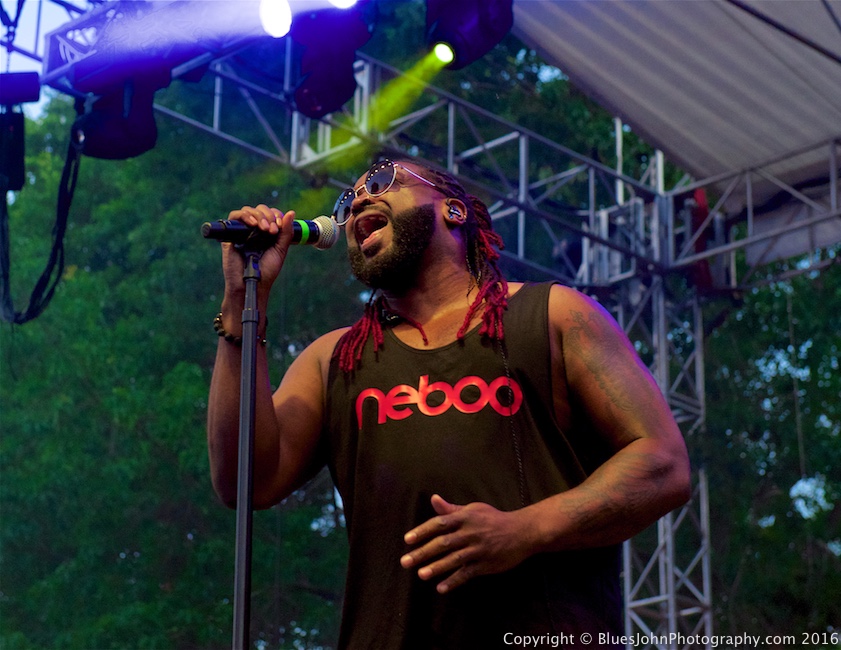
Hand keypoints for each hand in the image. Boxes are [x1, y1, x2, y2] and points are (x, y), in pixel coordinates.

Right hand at [220, 205, 296, 292]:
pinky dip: (244, 216)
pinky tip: (253, 224)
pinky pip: (234, 216)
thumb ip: (286, 232)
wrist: (253, 283)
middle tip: (272, 230)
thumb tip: (291, 213)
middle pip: (260, 209)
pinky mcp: (230, 234)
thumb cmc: (267, 270)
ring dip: (259, 216)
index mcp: (266, 232)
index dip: (276, 215)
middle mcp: (254, 230)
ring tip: (264, 229)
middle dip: (268, 216)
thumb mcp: (280, 250)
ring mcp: (242, 231)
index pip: (271, 214)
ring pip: (248, 210)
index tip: (279, 226)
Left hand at [400, 494, 533, 593]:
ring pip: (454, 559)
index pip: (440, 523)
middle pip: (443, 543)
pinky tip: (441, 588)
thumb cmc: (493, 519)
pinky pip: (468, 573)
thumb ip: (451, 509)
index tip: (408, 540)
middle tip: (406, 561)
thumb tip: (433, 499)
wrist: (522, 531)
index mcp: (465, 517)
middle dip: (423, 552)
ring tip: (421, 575)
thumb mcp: (473, 509)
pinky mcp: (487, 564)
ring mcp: (479, 549)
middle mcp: (471, 532)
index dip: (422, 531)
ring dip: (437, 567)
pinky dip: (454, 581)